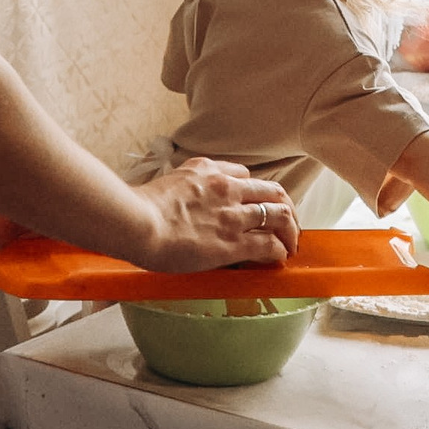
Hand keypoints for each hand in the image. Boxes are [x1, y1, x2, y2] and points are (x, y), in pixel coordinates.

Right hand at [130, 158, 299, 270]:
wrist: (137, 222)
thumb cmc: (137, 208)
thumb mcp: (166, 182)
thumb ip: (182, 186)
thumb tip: (179, 198)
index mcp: (208, 170)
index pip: (244, 174)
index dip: (254, 191)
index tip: (256, 203)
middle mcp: (227, 187)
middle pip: (272, 190)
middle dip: (286, 206)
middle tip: (288, 222)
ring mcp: (233, 214)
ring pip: (279, 214)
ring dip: (290, 230)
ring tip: (291, 243)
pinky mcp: (234, 241)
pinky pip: (269, 244)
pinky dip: (279, 251)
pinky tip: (279, 258)